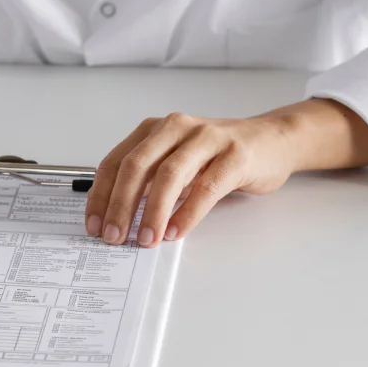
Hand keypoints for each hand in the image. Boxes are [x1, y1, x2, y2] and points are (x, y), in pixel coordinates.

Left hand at [85, 100, 367, 245]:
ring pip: (169, 175)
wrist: (272, 141)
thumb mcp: (176, 161)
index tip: (94, 225)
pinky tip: (176, 231)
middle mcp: (177, 127)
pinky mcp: (235, 155)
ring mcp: (207, 138)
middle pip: (137, 166)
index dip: (101, 196)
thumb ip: (149, 181)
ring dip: (153, 212)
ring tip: (146, 239)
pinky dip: (187, 213)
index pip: (116, 162)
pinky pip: (206, 187)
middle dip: (120, 205)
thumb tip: (117, 219)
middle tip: (115, 236)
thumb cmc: (218, 155)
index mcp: (155, 129)